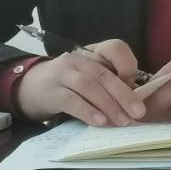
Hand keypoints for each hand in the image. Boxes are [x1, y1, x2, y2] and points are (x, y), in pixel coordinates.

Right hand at [15, 39, 146, 125]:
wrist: (31, 86)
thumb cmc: (71, 83)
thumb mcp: (91, 76)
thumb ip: (111, 83)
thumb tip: (136, 103)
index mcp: (93, 52)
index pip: (115, 48)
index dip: (128, 65)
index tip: (138, 87)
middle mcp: (79, 59)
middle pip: (104, 74)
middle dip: (124, 94)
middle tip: (139, 113)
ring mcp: (63, 74)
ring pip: (89, 86)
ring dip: (109, 105)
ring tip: (123, 121)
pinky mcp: (52, 92)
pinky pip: (71, 101)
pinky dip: (88, 111)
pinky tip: (100, 122)